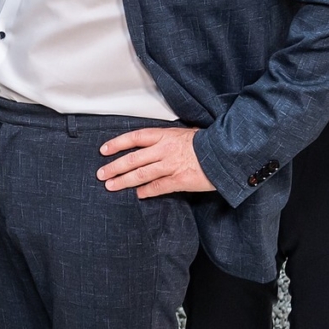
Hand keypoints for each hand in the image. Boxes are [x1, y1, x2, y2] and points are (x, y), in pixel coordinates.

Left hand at [96, 125, 212, 196]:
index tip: (104, 150)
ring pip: (141, 174)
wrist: (227, 152)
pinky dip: (146, 191)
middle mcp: (165, 149)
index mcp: (165, 135)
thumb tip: (150, 147)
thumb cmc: (208, 143)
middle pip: (133, 158)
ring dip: (124, 180)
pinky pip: (158, 187)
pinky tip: (138, 194)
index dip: (117, 144)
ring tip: (110, 186)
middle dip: (114, 167)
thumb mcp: (184, 134)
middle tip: (101, 174)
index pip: (135, 138)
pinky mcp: (180, 180)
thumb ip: (166, 140)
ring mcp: (171, 165)